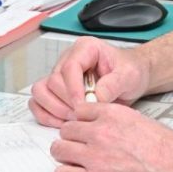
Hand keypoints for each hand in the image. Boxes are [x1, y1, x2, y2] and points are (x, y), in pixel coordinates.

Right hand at [28, 37, 150, 127]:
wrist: (131, 78)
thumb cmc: (129, 71)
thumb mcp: (129, 75)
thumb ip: (114, 84)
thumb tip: (96, 96)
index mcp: (85, 49)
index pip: (69, 67)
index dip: (72, 88)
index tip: (81, 105)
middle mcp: (68, 60)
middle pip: (53, 81)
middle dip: (65, 102)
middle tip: (81, 116)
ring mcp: (60, 76)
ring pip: (41, 91)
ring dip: (53, 109)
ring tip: (73, 119)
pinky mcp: (57, 91)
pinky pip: (40, 102)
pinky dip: (47, 115)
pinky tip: (62, 122)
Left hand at [50, 104, 172, 171]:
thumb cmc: (167, 150)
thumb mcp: (139, 121)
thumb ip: (115, 121)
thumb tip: (100, 126)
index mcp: (111, 114)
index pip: (78, 112)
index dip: (80, 123)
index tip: (82, 131)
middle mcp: (99, 132)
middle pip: (65, 130)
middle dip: (71, 140)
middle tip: (79, 149)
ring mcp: (94, 156)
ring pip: (59, 151)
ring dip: (66, 157)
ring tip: (76, 164)